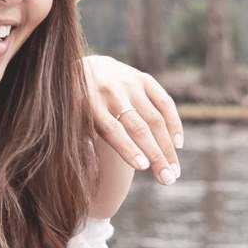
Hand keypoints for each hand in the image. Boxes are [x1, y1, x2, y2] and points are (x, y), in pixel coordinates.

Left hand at [82, 55, 183, 184]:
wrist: (81, 67)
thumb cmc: (75, 106)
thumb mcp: (69, 123)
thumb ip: (80, 145)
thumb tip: (91, 172)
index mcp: (89, 105)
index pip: (112, 129)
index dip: (128, 148)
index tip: (143, 167)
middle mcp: (111, 92)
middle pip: (138, 127)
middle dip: (156, 155)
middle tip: (168, 180)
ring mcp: (130, 84)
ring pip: (155, 119)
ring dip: (167, 147)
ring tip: (174, 171)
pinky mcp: (143, 78)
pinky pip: (165, 102)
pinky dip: (174, 124)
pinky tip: (177, 144)